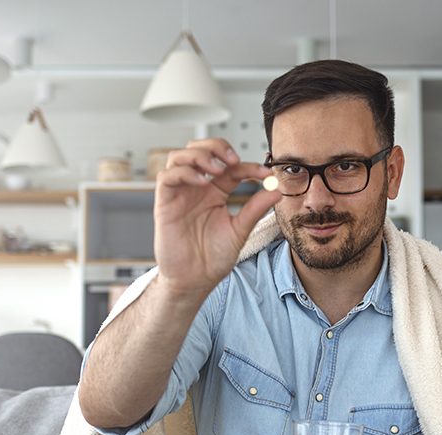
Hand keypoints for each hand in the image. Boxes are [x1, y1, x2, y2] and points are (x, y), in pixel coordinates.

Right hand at [153, 138, 281, 296]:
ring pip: (180, 156)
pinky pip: (167, 176)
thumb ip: (255, 209)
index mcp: (216, 192)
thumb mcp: (240, 230)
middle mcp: (197, 188)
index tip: (265, 173)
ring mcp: (180, 194)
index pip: (231, 167)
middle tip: (234, 161)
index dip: (248, 165)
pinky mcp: (164, 203)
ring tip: (217, 169)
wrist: (194, 281)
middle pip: (200, 149)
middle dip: (217, 147)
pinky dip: (185, 173)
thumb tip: (276, 191)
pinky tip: (202, 183)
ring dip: (200, 155)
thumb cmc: (212, 259)